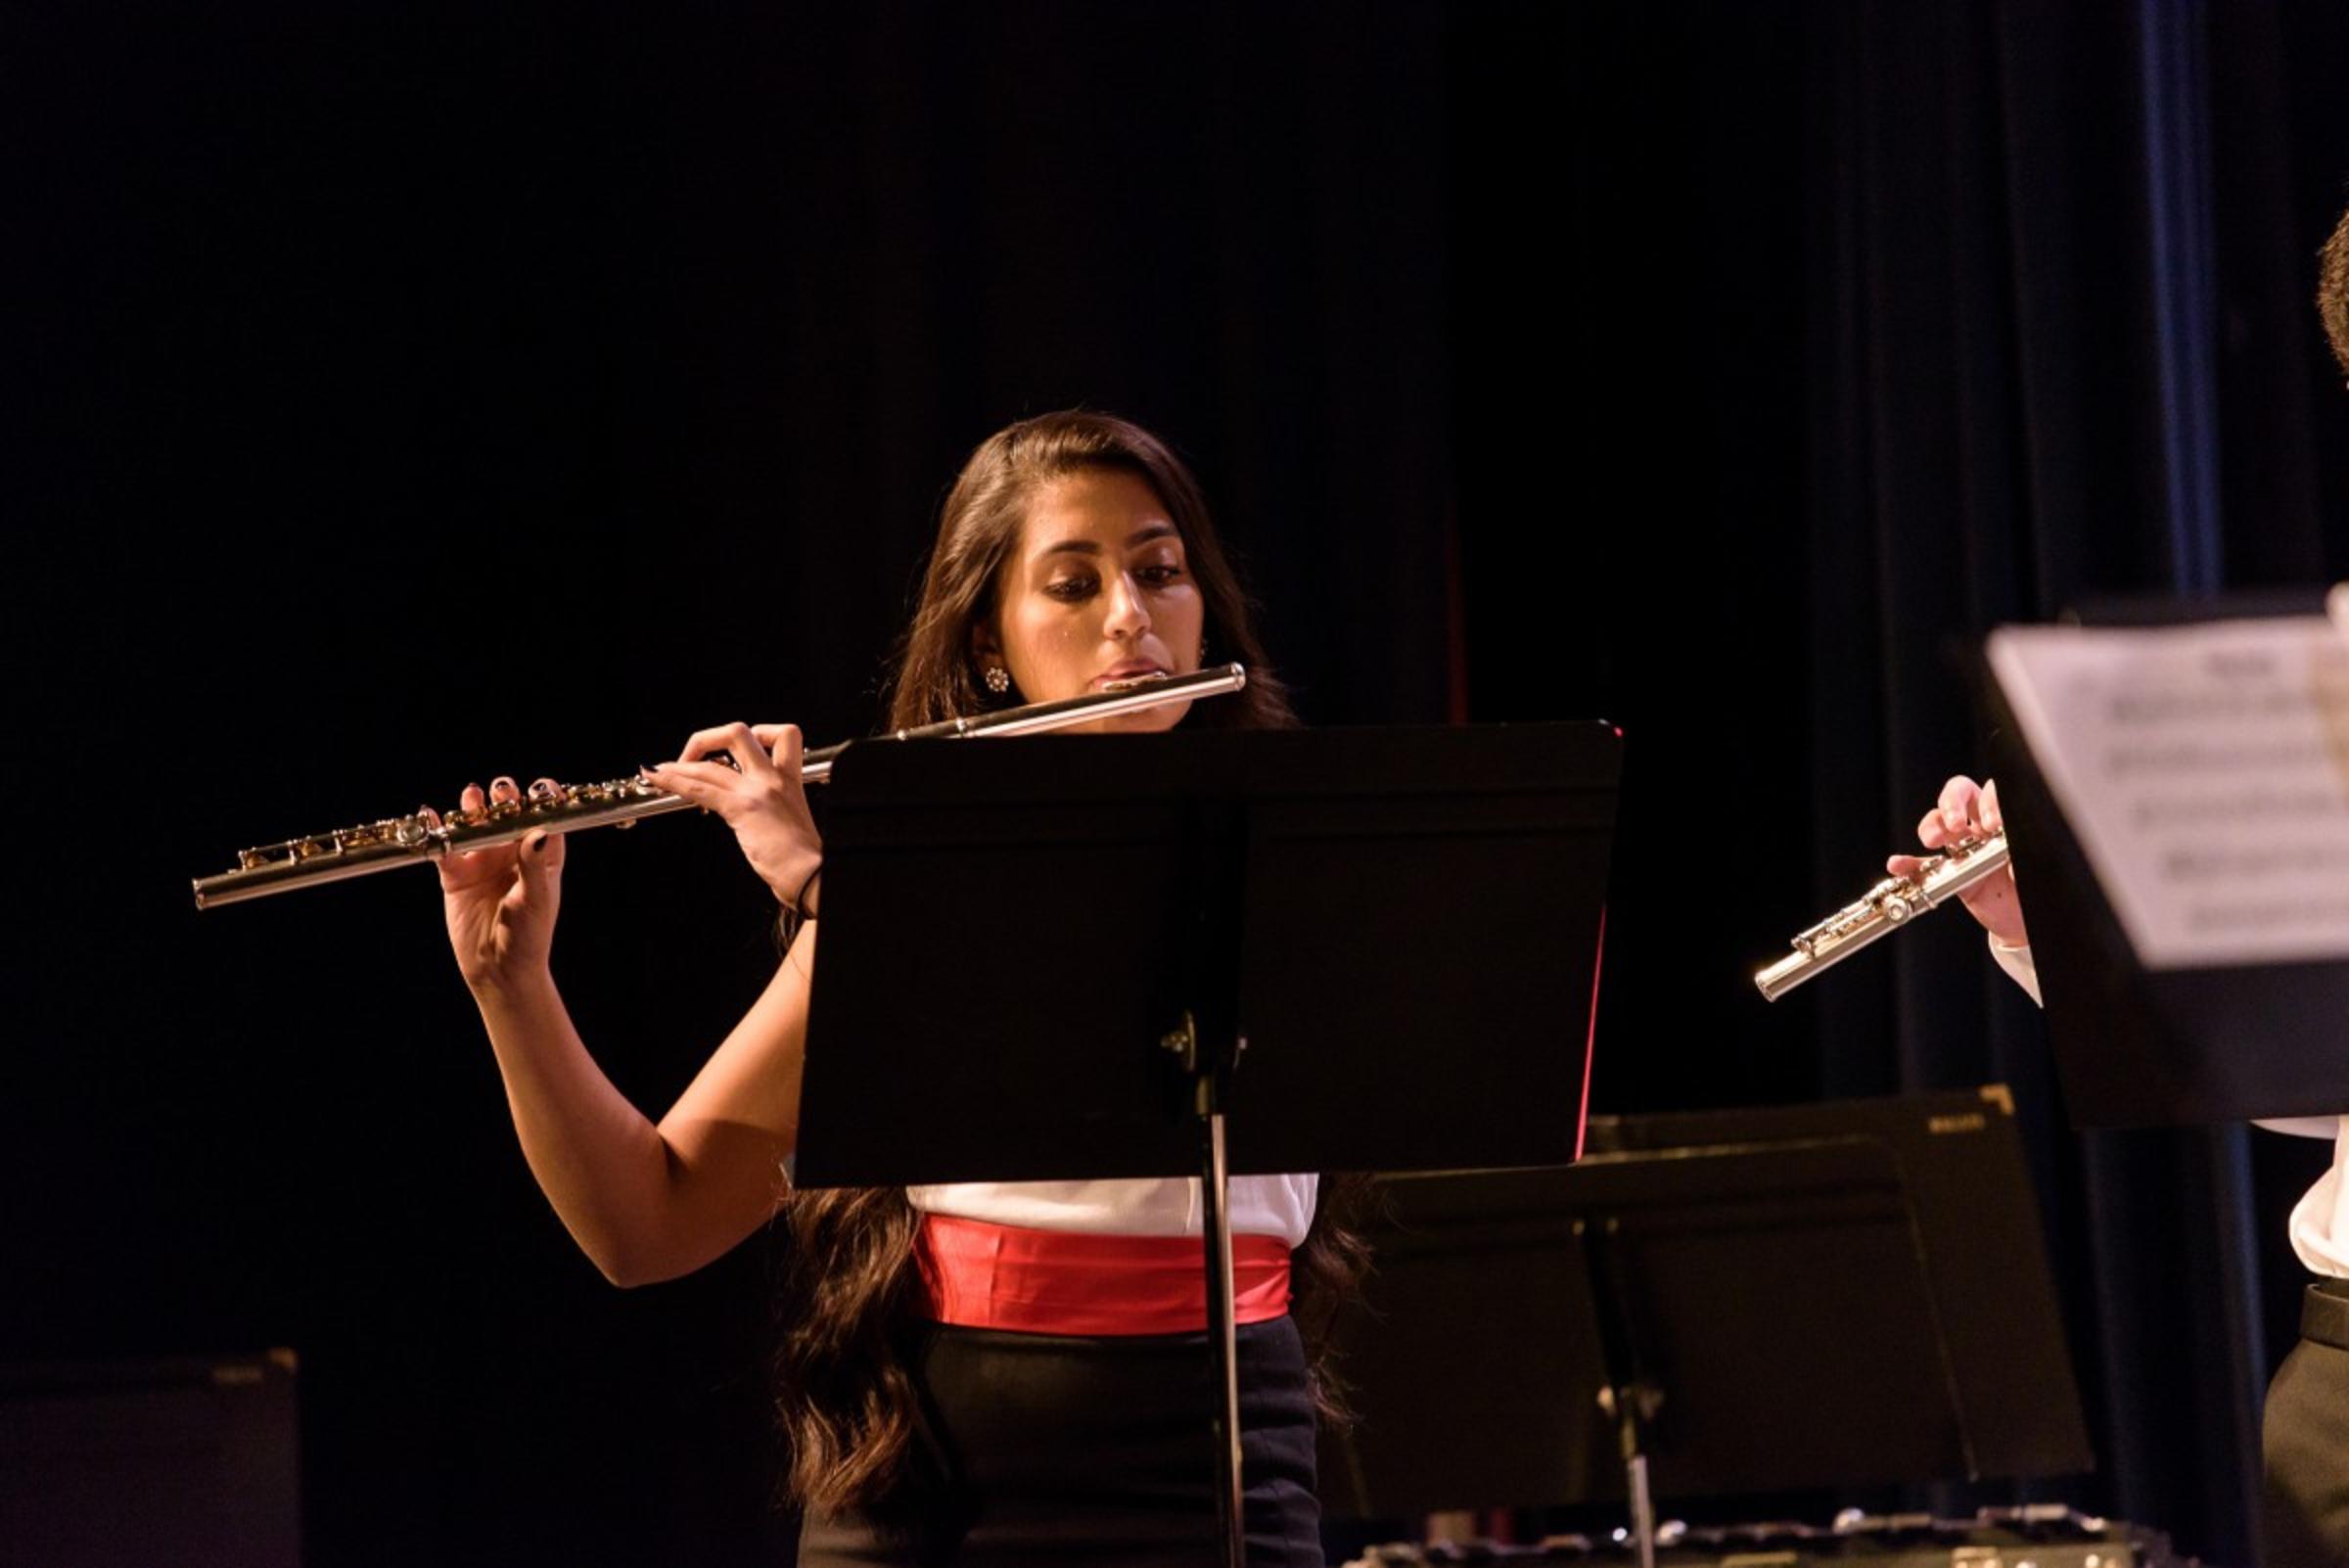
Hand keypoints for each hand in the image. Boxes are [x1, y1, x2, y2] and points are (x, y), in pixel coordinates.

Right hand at [440, 775, 568, 989]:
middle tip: (501, 792)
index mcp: (541, 854)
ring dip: (472, 807)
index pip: (545, 816)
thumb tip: (539, 833)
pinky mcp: (456, 873)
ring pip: (475, 822)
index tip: (538, 788)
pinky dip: (435, 830)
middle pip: (507, 813)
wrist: (497, 969)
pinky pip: (443, 846)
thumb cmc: (528, 936)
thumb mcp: (535, 900)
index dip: (542, 799)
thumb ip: (534, 867)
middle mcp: (512, 851)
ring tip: (472, 799)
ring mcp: (483, 860)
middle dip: (505, 797)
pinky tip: (429, 817)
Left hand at [641, 723, 823, 910]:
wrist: (812, 875)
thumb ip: (773, 806)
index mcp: (790, 779)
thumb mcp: (792, 819)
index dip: (756, 733)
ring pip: (710, 763)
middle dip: (708, 738)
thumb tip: (751, 811)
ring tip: (661, 771)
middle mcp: (774, 778)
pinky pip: (700, 787)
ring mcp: (757, 791)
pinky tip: (659, 780)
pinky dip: (674, 780)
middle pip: (738, 733)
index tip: (735, 751)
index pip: (781, 735)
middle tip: (693, 756)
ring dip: (679, 765)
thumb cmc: (804, 859)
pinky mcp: (742, 809)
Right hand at [1887, 774, 2026, 947]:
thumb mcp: (2034, 868)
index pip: (1991, 795)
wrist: (2023, 922)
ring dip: (1931, 827)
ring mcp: (1963, 849)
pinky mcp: (1949, 874)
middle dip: (1952, 803)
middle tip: (1957, 824)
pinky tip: (1898, 864)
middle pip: (1959, 795)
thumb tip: (2010, 859)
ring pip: (1937, 823)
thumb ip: (2020, 858)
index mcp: (2004, 823)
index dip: (1989, 803)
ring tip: (1933, 841)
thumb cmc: (2031, 891)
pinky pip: (1923, 865)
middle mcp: (1982, 829)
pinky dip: (1907, 864)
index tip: (1993, 824)